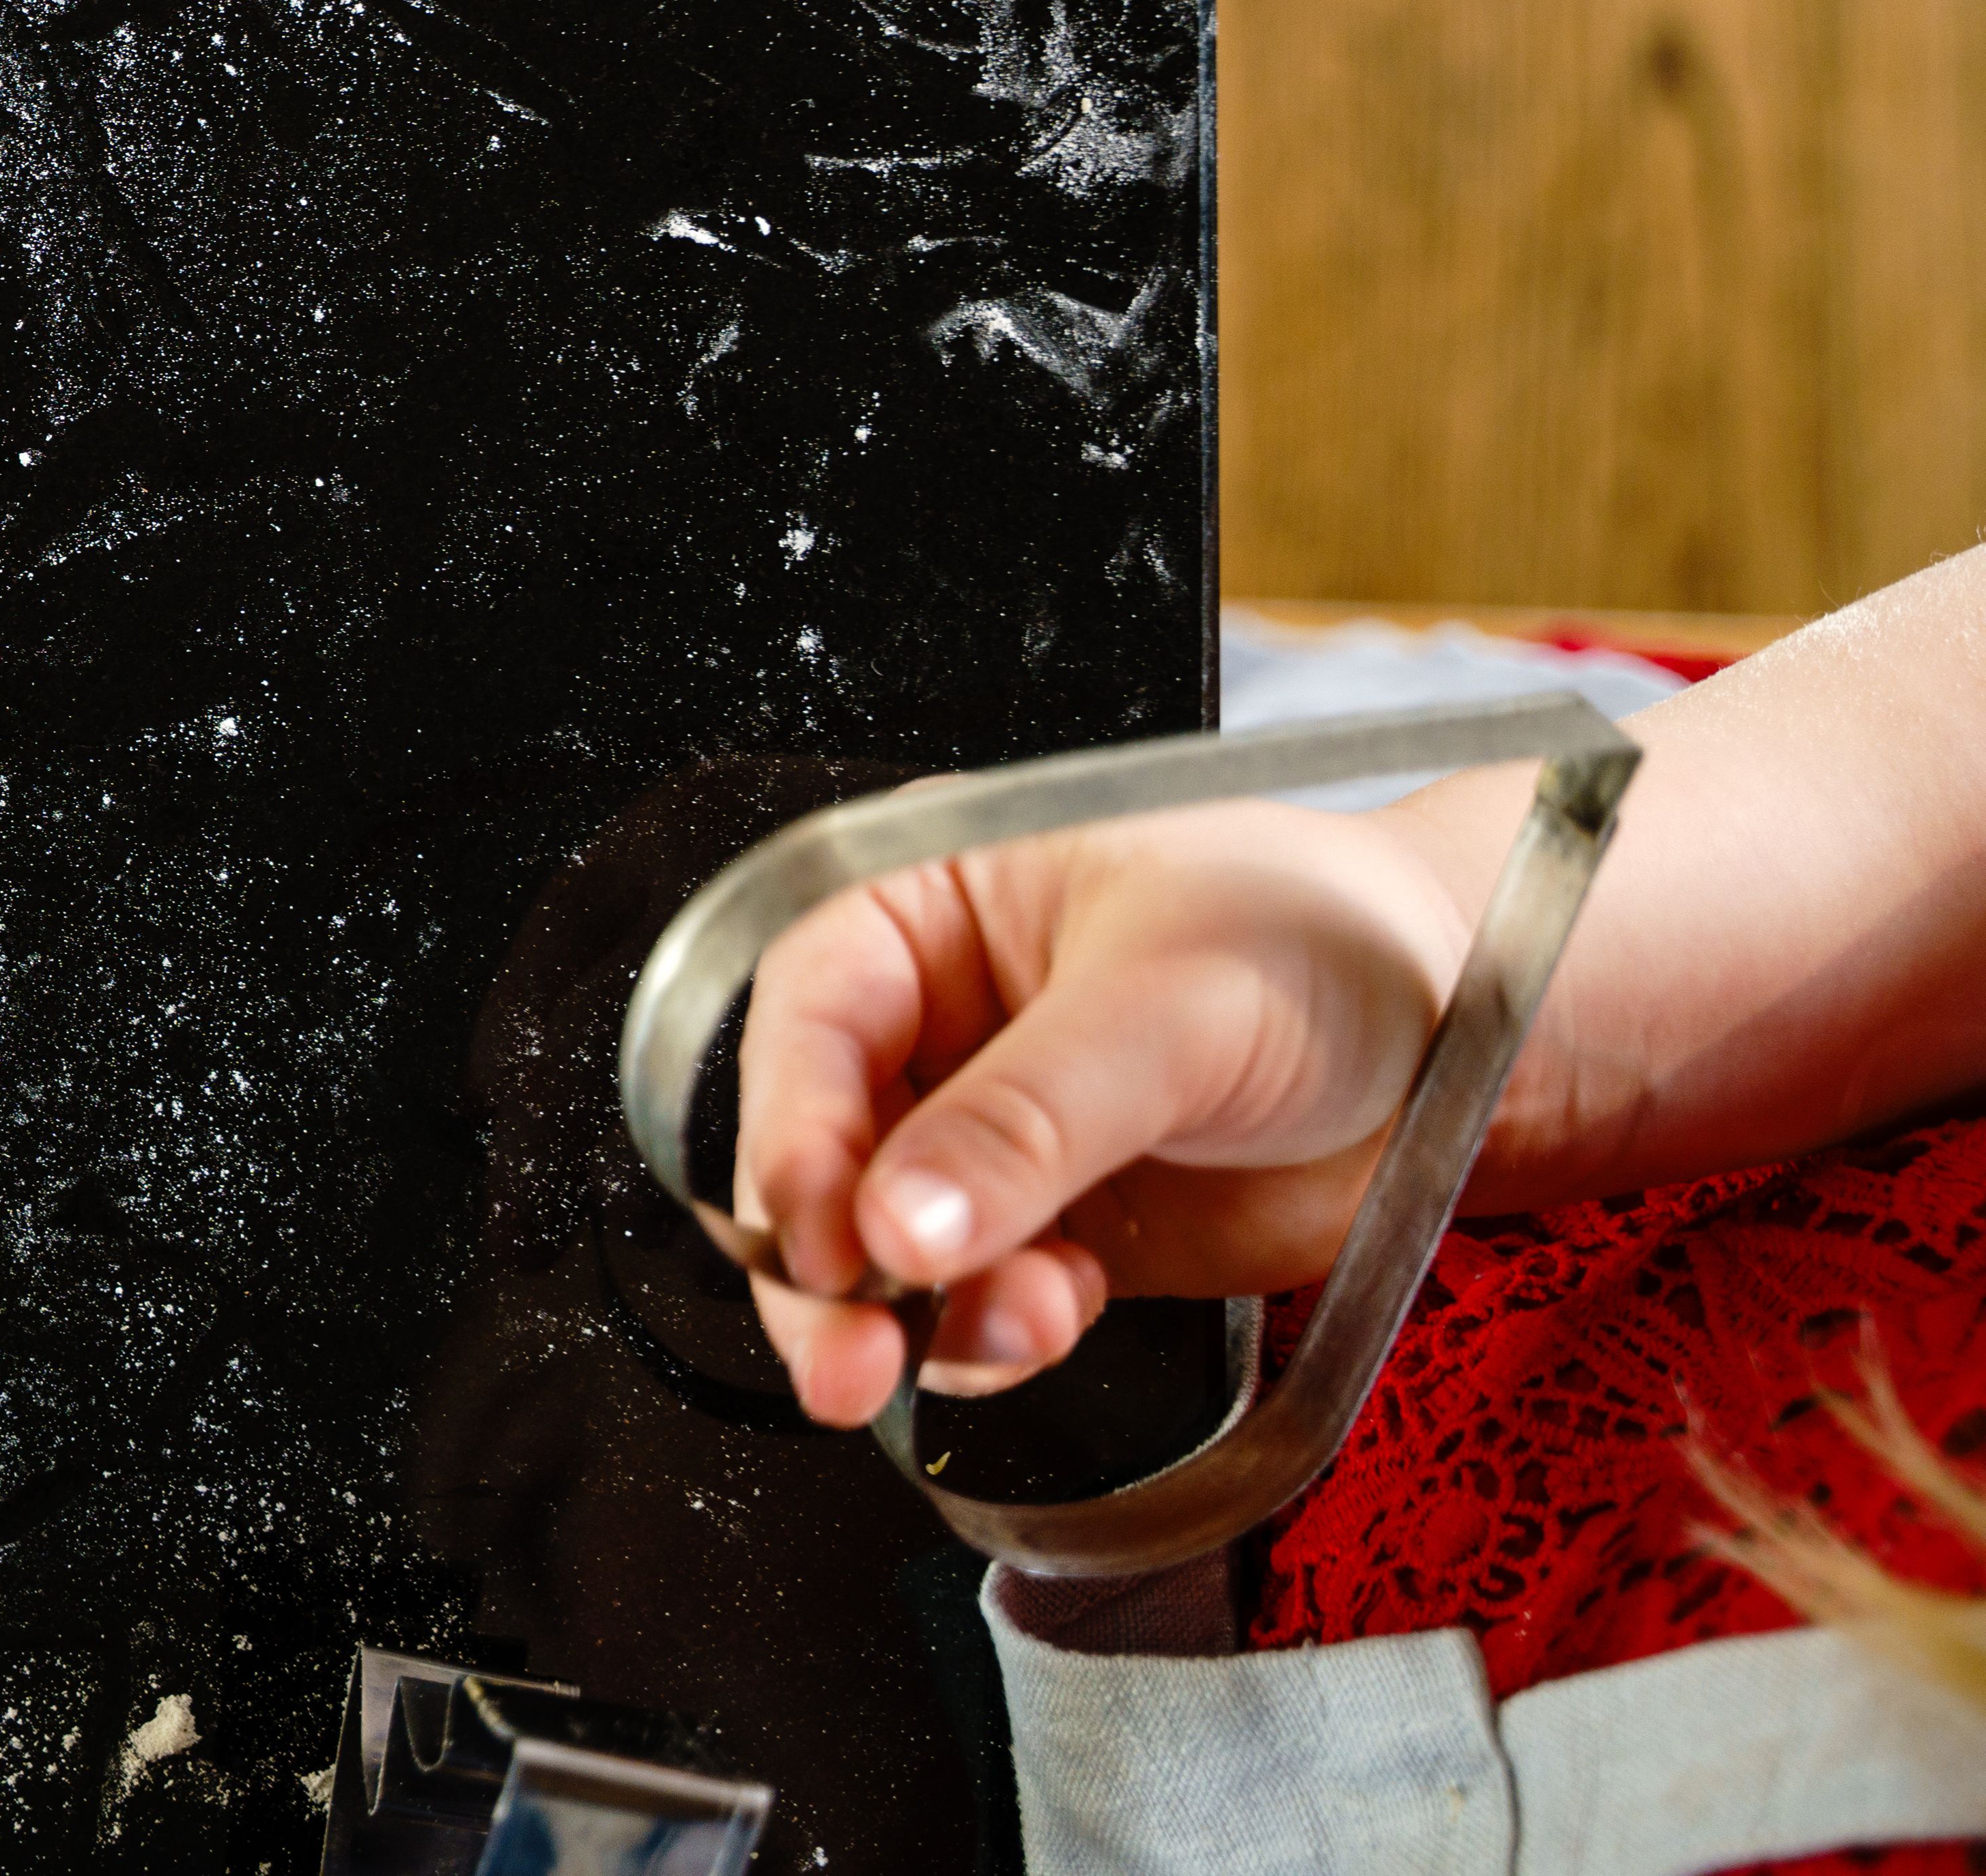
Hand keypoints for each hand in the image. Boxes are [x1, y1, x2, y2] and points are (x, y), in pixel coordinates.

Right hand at [733, 798, 1476, 1428]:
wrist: (1479, 1035)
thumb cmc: (1327, 946)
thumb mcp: (1172, 1007)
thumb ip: (1032, 1117)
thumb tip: (900, 1226)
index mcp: (920, 908)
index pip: (803, 1022)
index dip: (792, 1134)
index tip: (824, 1240)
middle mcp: (930, 1021)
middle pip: (811, 1153)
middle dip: (824, 1269)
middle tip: (849, 1362)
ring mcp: (984, 1136)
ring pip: (878, 1248)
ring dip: (920, 1313)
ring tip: (1019, 1328)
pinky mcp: (1050, 1230)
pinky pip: (968, 1303)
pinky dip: (995, 1334)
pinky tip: (1058, 1318)